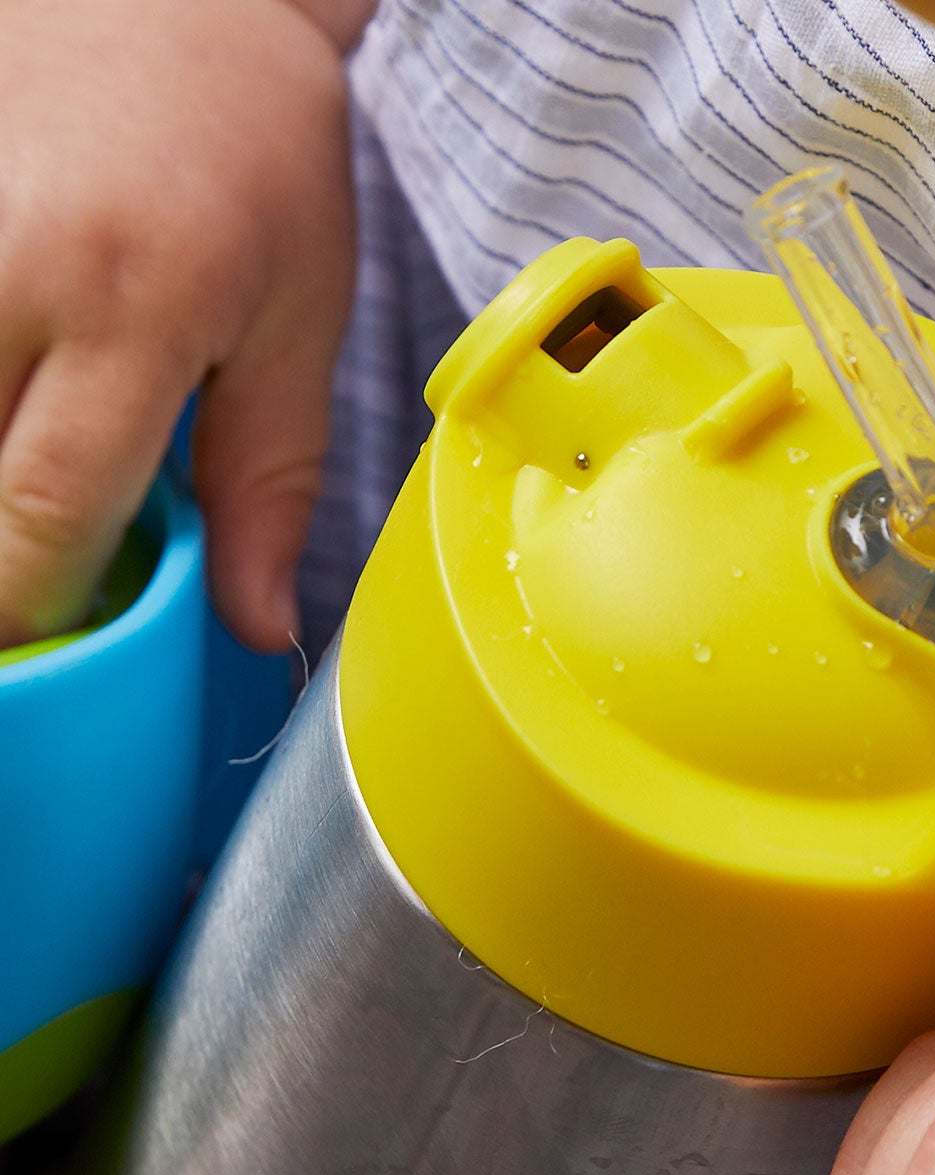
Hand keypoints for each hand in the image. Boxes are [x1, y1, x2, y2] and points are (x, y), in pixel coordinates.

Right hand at [0, 0, 355, 650]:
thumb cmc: (251, 154)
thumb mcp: (295, 329)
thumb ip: (268, 486)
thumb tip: (258, 629)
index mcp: (128, 311)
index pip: (41, 511)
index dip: (30, 604)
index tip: (42, 649)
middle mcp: (6, 269)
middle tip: (28, 588)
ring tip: (27, 490)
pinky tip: (7, 407)